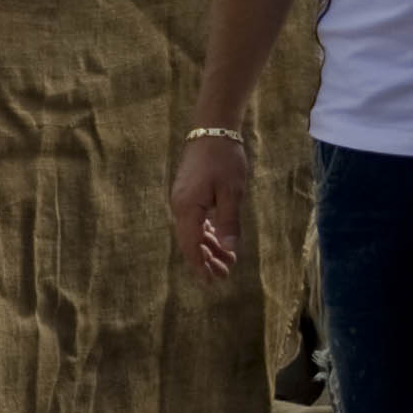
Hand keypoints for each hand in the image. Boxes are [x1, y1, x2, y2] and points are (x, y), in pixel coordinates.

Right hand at [168, 133, 248, 279]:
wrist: (212, 130)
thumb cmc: (224, 160)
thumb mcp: (232, 192)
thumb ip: (229, 222)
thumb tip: (229, 250)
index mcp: (188, 209)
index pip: (191, 245)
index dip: (201, 265)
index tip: (211, 282)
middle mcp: (180, 207)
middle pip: (190, 241)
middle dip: (206, 260)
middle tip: (224, 275)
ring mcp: (182, 200)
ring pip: (193, 231)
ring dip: (209, 247)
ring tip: (226, 261)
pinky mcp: (188, 193)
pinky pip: (195, 220)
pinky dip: (207, 232)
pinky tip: (218, 240)